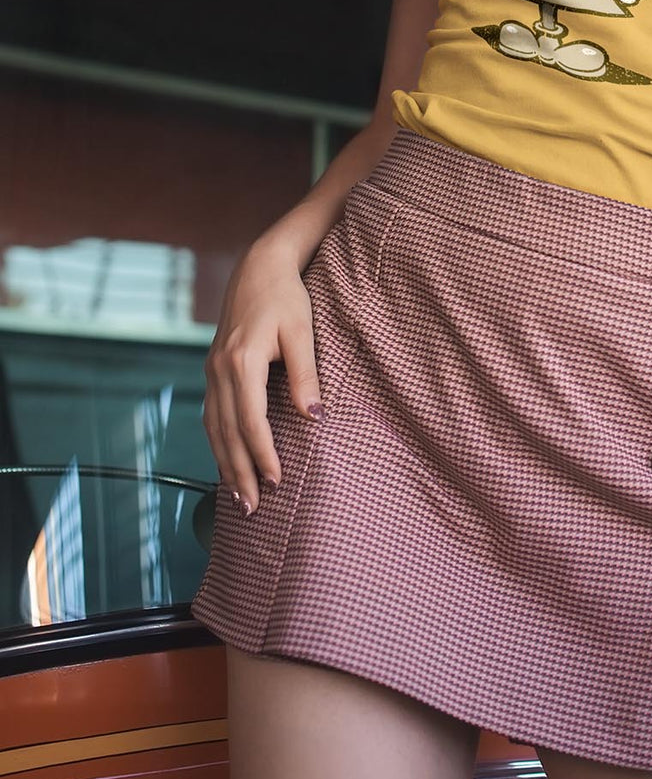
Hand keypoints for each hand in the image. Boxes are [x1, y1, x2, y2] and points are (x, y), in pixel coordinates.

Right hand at [201, 240, 323, 513]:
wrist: (258, 269)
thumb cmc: (286, 298)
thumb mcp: (302, 331)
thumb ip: (305, 374)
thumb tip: (312, 415)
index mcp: (242, 360)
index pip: (250, 420)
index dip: (262, 453)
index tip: (276, 480)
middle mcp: (220, 369)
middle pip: (227, 432)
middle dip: (239, 472)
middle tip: (252, 509)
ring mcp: (211, 370)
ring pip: (214, 427)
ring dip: (225, 463)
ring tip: (239, 496)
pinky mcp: (213, 370)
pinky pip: (212, 415)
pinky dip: (219, 443)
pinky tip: (228, 462)